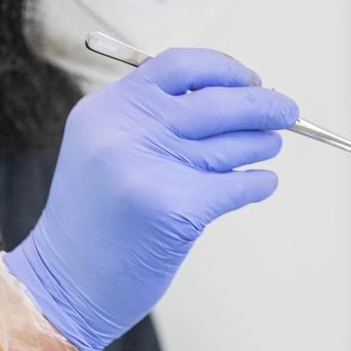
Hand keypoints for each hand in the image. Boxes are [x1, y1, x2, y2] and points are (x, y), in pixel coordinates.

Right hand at [5, 49, 297, 350]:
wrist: (65, 284)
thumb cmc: (93, 220)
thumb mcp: (103, 148)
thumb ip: (153, 118)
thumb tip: (231, 94)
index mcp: (106, 109)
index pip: (178, 66)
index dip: (223, 69)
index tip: (248, 80)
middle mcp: (125, 132)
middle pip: (215, 102)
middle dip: (261, 105)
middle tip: (285, 111)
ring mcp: (151, 169)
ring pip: (231, 144)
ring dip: (261, 143)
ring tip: (270, 145)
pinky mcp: (177, 208)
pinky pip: (237, 184)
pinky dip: (257, 183)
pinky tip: (262, 183)